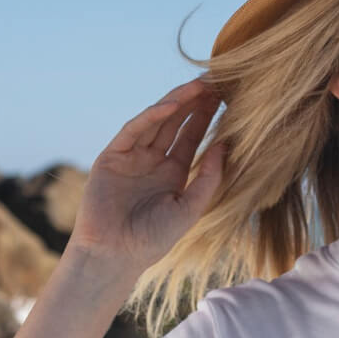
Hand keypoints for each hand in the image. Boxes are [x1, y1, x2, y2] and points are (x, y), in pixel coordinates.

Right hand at [67, 77, 225, 270]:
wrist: (115, 255)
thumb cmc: (153, 239)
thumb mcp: (190, 208)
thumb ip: (208, 178)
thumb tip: (225, 146)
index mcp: (171, 173)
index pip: (191, 137)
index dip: (206, 117)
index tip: (227, 98)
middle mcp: (151, 161)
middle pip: (175, 124)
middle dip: (194, 104)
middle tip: (216, 82)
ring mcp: (130, 157)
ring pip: (156, 122)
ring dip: (176, 103)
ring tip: (199, 86)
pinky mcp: (111, 156)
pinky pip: (134, 131)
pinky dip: (151, 117)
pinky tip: (171, 105)